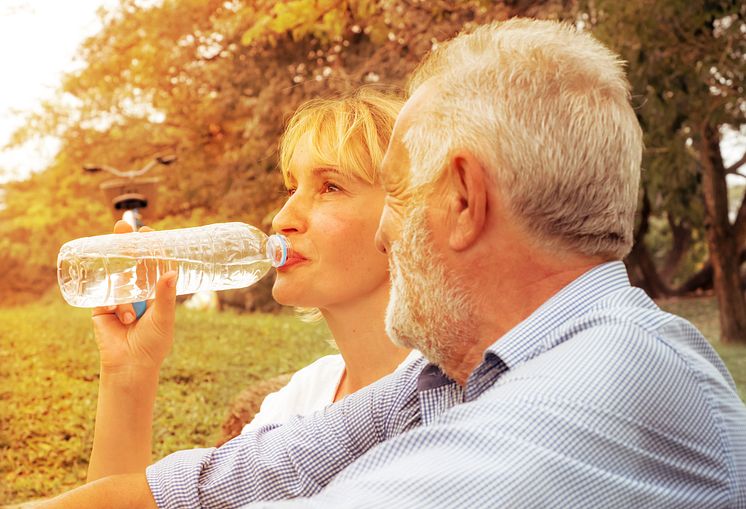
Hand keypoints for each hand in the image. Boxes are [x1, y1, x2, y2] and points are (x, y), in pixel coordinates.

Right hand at [91, 220, 177, 372]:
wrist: (131, 366)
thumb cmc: (153, 344)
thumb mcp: (164, 318)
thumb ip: (166, 296)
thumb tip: (172, 272)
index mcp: (153, 291)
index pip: (150, 263)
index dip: (149, 246)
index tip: (147, 230)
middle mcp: (135, 291)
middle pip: (129, 261)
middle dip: (125, 243)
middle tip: (123, 225)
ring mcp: (117, 297)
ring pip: (117, 278)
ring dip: (124, 285)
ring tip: (132, 313)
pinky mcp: (100, 308)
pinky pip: (104, 296)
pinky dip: (115, 305)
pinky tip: (124, 319)